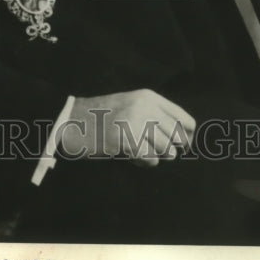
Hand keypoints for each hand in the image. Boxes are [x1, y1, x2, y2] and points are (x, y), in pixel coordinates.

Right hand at [60, 89, 195, 166]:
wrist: (72, 120)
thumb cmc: (103, 117)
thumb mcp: (132, 105)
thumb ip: (156, 116)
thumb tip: (186, 140)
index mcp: (149, 96)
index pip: (187, 121)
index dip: (187, 137)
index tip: (180, 146)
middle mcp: (146, 106)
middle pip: (179, 138)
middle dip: (169, 149)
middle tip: (152, 150)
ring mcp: (137, 122)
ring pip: (167, 150)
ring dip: (155, 155)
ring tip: (138, 150)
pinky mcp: (128, 139)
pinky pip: (151, 160)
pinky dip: (143, 162)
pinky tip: (130, 155)